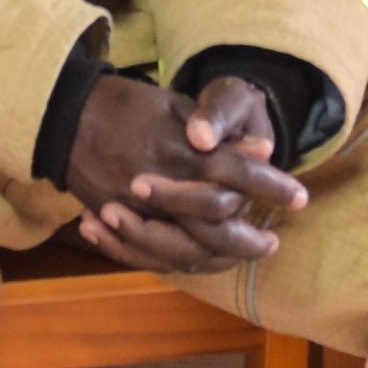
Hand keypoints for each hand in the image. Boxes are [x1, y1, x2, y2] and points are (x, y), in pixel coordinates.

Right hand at [65, 70, 308, 269]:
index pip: (238, 174)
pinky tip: (204, 260)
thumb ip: (218, 132)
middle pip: (216, 223)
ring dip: (221, 256)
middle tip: (274, 242)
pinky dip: (180, 262)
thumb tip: (263, 151)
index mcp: (181, 150)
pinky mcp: (116, 221)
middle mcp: (162, 184)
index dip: (272, 187)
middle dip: (250, 237)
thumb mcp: (175, 106)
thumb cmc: (128, 105)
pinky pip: (150, 255)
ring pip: (185, 248)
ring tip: (246, 256)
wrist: (67, 114)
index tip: (300, 198)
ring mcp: (136, 209)